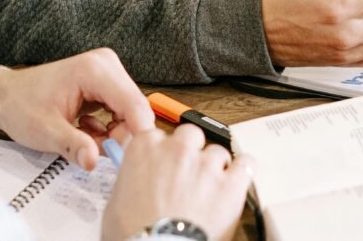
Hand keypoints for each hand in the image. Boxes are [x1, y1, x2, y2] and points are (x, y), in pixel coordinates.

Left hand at [0, 48, 154, 169]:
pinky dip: (108, 128)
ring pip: (130, 112)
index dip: (137, 133)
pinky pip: (121, 111)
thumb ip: (74, 145)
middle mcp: (106, 65)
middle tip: (95, 151)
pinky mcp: (106, 82)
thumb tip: (93, 160)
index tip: (130, 158)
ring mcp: (107, 72)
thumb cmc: (21, 106)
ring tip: (84, 138)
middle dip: (121, 136)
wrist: (6, 95)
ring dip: (113, 134)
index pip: (133, 104)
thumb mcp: (45, 131)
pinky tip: (85, 129)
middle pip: (135, 109)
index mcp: (94, 70)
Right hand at [102, 125, 253, 240]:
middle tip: (186, 176)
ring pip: (218, 151)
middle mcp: (177, 149)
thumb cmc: (133, 234)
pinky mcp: (231, 184)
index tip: (163, 157)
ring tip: (210, 190)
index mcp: (145, 148)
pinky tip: (236, 181)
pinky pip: (246, 164)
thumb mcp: (116, 201)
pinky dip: (243, 172)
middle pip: (190, 135)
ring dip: (215, 167)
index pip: (156, 132)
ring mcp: (206, 164)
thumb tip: (135, 182)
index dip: (161, 148)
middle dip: (190, 152)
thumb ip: (131, 179)